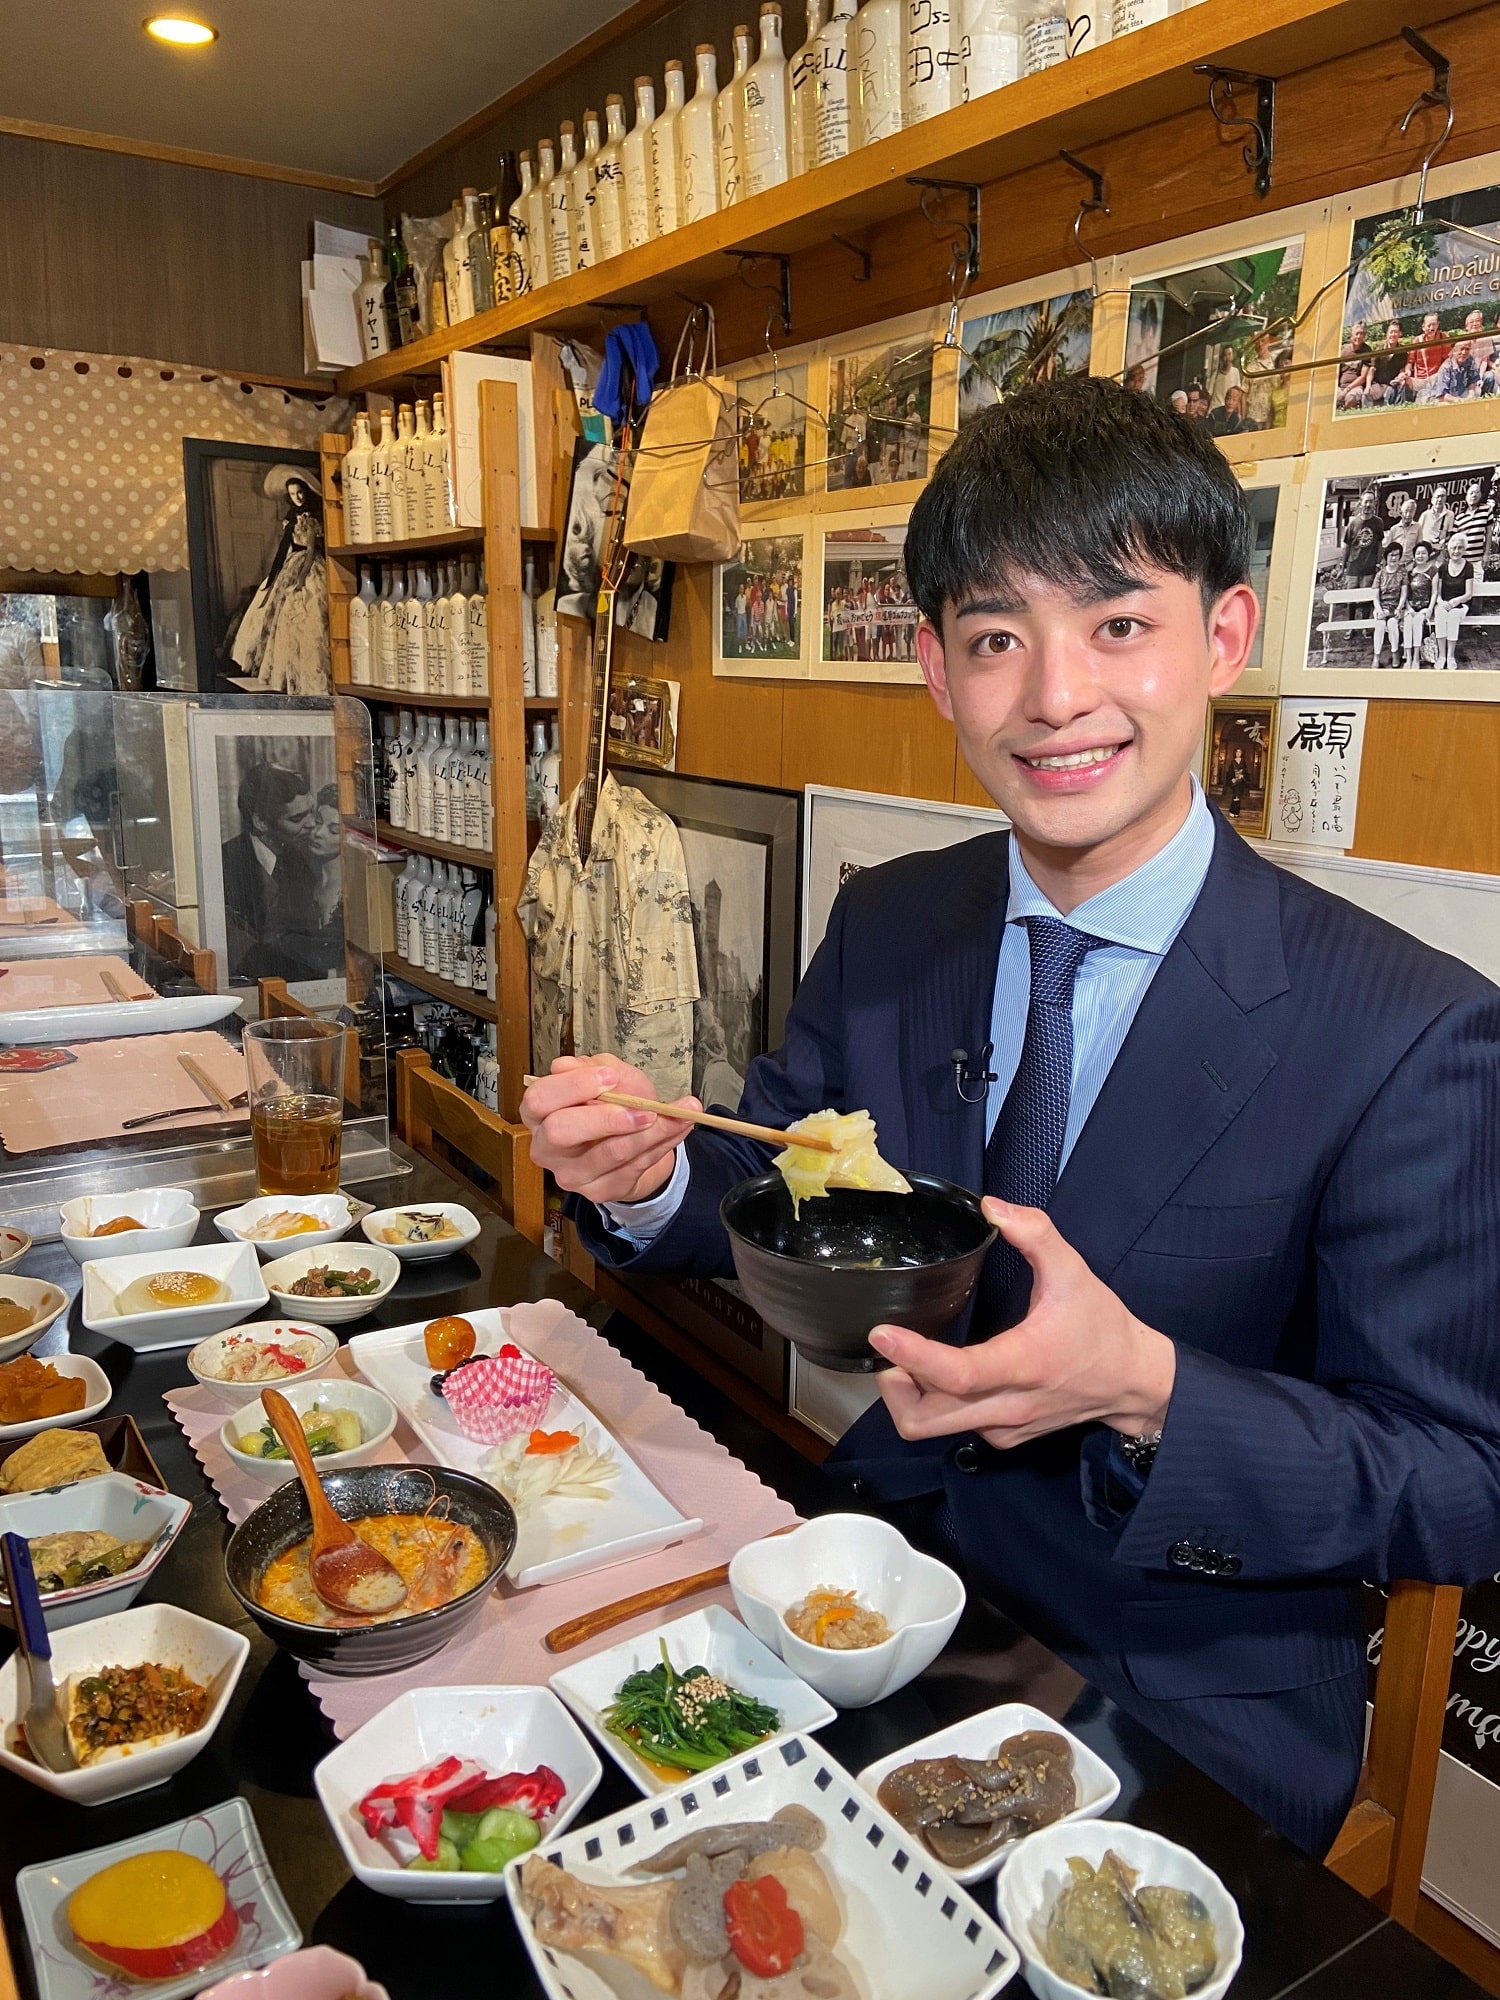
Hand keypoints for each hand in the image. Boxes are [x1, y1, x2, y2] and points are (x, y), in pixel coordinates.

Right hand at [520, 1056, 698, 1205]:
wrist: (636, 1141)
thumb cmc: (614, 1103)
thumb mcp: (609, 1075)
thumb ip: (593, 1067)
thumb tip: (567, 1065)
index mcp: (539, 1112)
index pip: (539, 1099)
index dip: (573, 1086)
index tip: (610, 1076)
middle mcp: (546, 1147)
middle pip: (560, 1132)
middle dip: (605, 1117)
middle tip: (643, 1108)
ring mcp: (570, 1174)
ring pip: (609, 1153)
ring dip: (650, 1131)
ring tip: (678, 1113)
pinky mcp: (597, 1192)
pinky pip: (634, 1167)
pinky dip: (663, 1144)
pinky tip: (679, 1127)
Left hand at [873, 1198, 1175, 1450]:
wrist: (1133, 1381)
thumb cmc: (1102, 1328)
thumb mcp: (1074, 1271)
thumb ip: (1035, 1233)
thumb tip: (992, 1206)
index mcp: (1024, 1363)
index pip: (959, 1373)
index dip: (914, 1356)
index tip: (883, 1334)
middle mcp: (1008, 1405)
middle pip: (925, 1420)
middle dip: (894, 1386)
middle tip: (889, 1349)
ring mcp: (1003, 1428)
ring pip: (933, 1428)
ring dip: (909, 1396)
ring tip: (908, 1357)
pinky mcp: (1003, 1437)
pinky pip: (953, 1428)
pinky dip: (935, 1402)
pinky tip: (941, 1372)